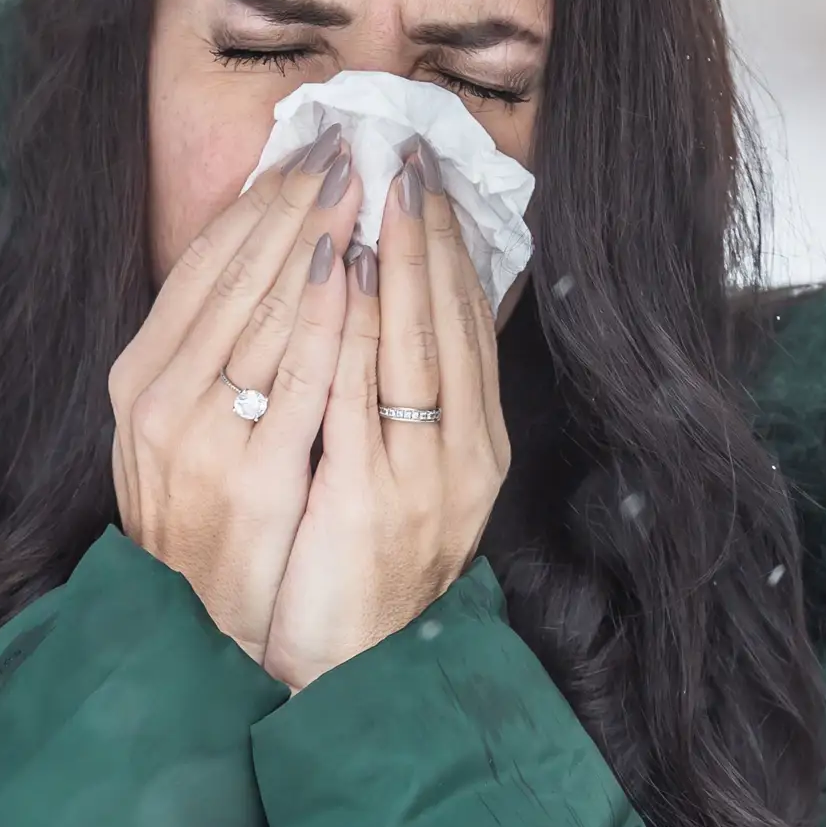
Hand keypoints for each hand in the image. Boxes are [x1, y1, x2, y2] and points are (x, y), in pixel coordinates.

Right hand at [107, 132, 362, 661]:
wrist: (194, 629)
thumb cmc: (201, 519)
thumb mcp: (179, 426)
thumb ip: (209, 352)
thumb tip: (263, 263)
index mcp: (139, 375)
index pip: (201, 265)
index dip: (255, 202)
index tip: (303, 150)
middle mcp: (158, 398)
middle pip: (234, 276)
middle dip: (292, 202)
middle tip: (344, 142)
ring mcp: (202, 436)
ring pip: (264, 312)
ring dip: (315, 238)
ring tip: (360, 182)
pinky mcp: (253, 475)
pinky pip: (297, 380)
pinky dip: (328, 318)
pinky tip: (356, 271)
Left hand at [261, 143, 513, 693]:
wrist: (350, 674)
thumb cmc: (361, 572)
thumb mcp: (400, 481)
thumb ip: (404, 406)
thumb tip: (395, 312)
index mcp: (475, 447)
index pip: (470, 325)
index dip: (450, 246)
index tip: (426, 177)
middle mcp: (463, 458)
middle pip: (451, 323)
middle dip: (427, 232)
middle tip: (406, 152)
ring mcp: (423, 479)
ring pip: (416, 347)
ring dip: (399, 260)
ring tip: (378, 188)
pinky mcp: (373, 501)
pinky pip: (366, 395)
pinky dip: (360, 327)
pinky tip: (350, 272)